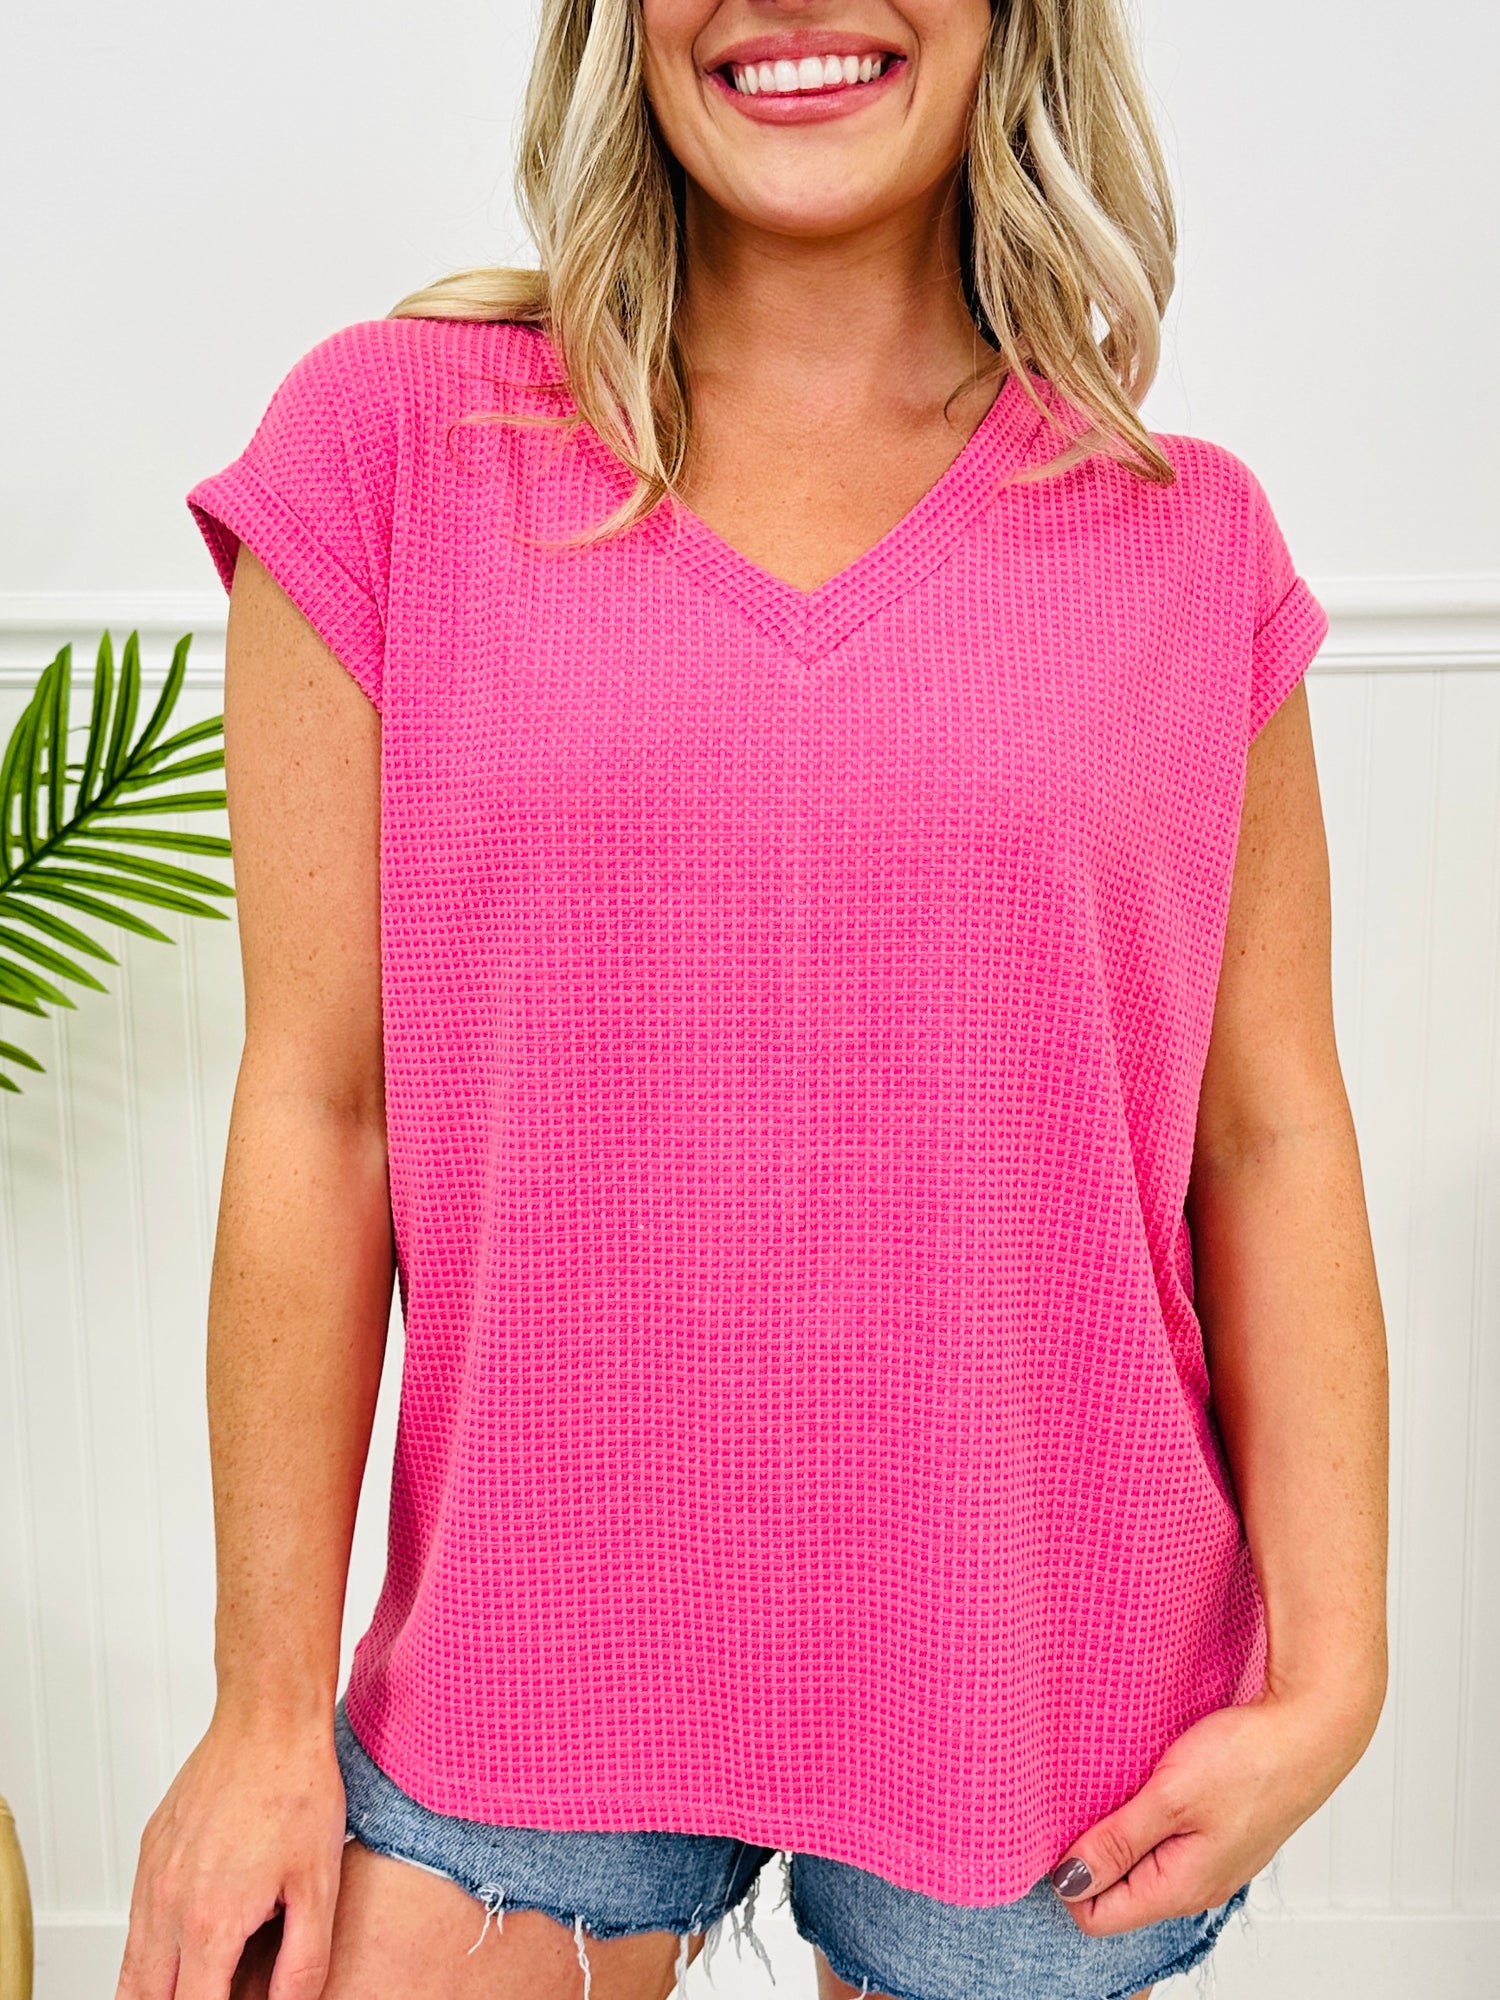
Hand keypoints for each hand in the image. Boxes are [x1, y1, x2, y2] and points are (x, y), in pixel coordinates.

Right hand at [116, 1707, 346, 1999]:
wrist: (267, 1719)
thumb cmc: (296, 1790)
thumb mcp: (319, 1886)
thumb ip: (303, 1963)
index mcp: (210, 1923)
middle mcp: (167, 1906)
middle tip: (213, 1995)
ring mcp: (151, 1878)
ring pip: (131, 1969)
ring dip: (155, 1990)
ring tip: (194, 1986)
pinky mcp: (148, 1852)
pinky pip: (135, 1922)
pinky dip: (151, 1950)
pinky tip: (186, 1945)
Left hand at [1047, 1683, 1382, 1935]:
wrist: (1311, 1730)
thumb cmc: (1250, 1760)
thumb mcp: (1169, 1797)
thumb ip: (1117, 1842)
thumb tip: (1068, 1880)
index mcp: (1179, 1887)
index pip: (1096, 1916)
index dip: (1065, 1878)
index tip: (1052, 1831)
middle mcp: (1195, 1885)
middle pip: (1117, 1893)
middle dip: (1088, 1855)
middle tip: (1079, 1803)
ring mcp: (1211, 1861)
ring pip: (1141, 1864)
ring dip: (1117, 1832)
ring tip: (1113, 1788)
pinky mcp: (1220, 1832)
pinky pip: (1166, 1841)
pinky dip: (1145, 1818)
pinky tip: (1145, 1785)